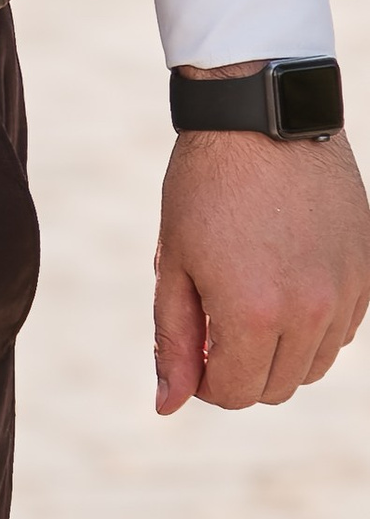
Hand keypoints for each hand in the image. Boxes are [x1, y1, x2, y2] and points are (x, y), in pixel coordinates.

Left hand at [153, 106, 369, 412]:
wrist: (261, 114)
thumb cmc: (206, 184)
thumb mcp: (176, 261)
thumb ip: (173, 339)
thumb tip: (168, 404)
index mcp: (253, 314)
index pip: (236, 394)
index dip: (206, 381)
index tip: (194, 349)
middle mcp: (309, 312)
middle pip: (277, 387)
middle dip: (241, 369)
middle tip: (216, 323)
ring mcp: (346, 292)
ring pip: (315, 364)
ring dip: (281, 351)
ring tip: (249, 298)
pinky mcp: (368, 270)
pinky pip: (344, 329)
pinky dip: (315, 324)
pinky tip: (285, 282)